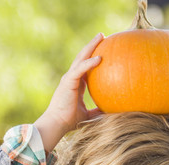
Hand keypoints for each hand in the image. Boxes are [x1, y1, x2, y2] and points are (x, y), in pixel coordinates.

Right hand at [34, 33, 103, 153]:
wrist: (57, 124)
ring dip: (91, 46)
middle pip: (82, 57)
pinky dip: (89, 62)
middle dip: (92, 45)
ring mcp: (69, 78)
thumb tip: (111, 113)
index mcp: (75, 84)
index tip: (103, 50)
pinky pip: (80, 69)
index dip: (92, 57)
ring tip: (101, 37)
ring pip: (81, 58)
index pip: (85, 66)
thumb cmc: (69, 122)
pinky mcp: (68, 81)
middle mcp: (71, 78)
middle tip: (102, 36)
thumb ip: (97, 111)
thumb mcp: (88, 115)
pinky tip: (100, 57)